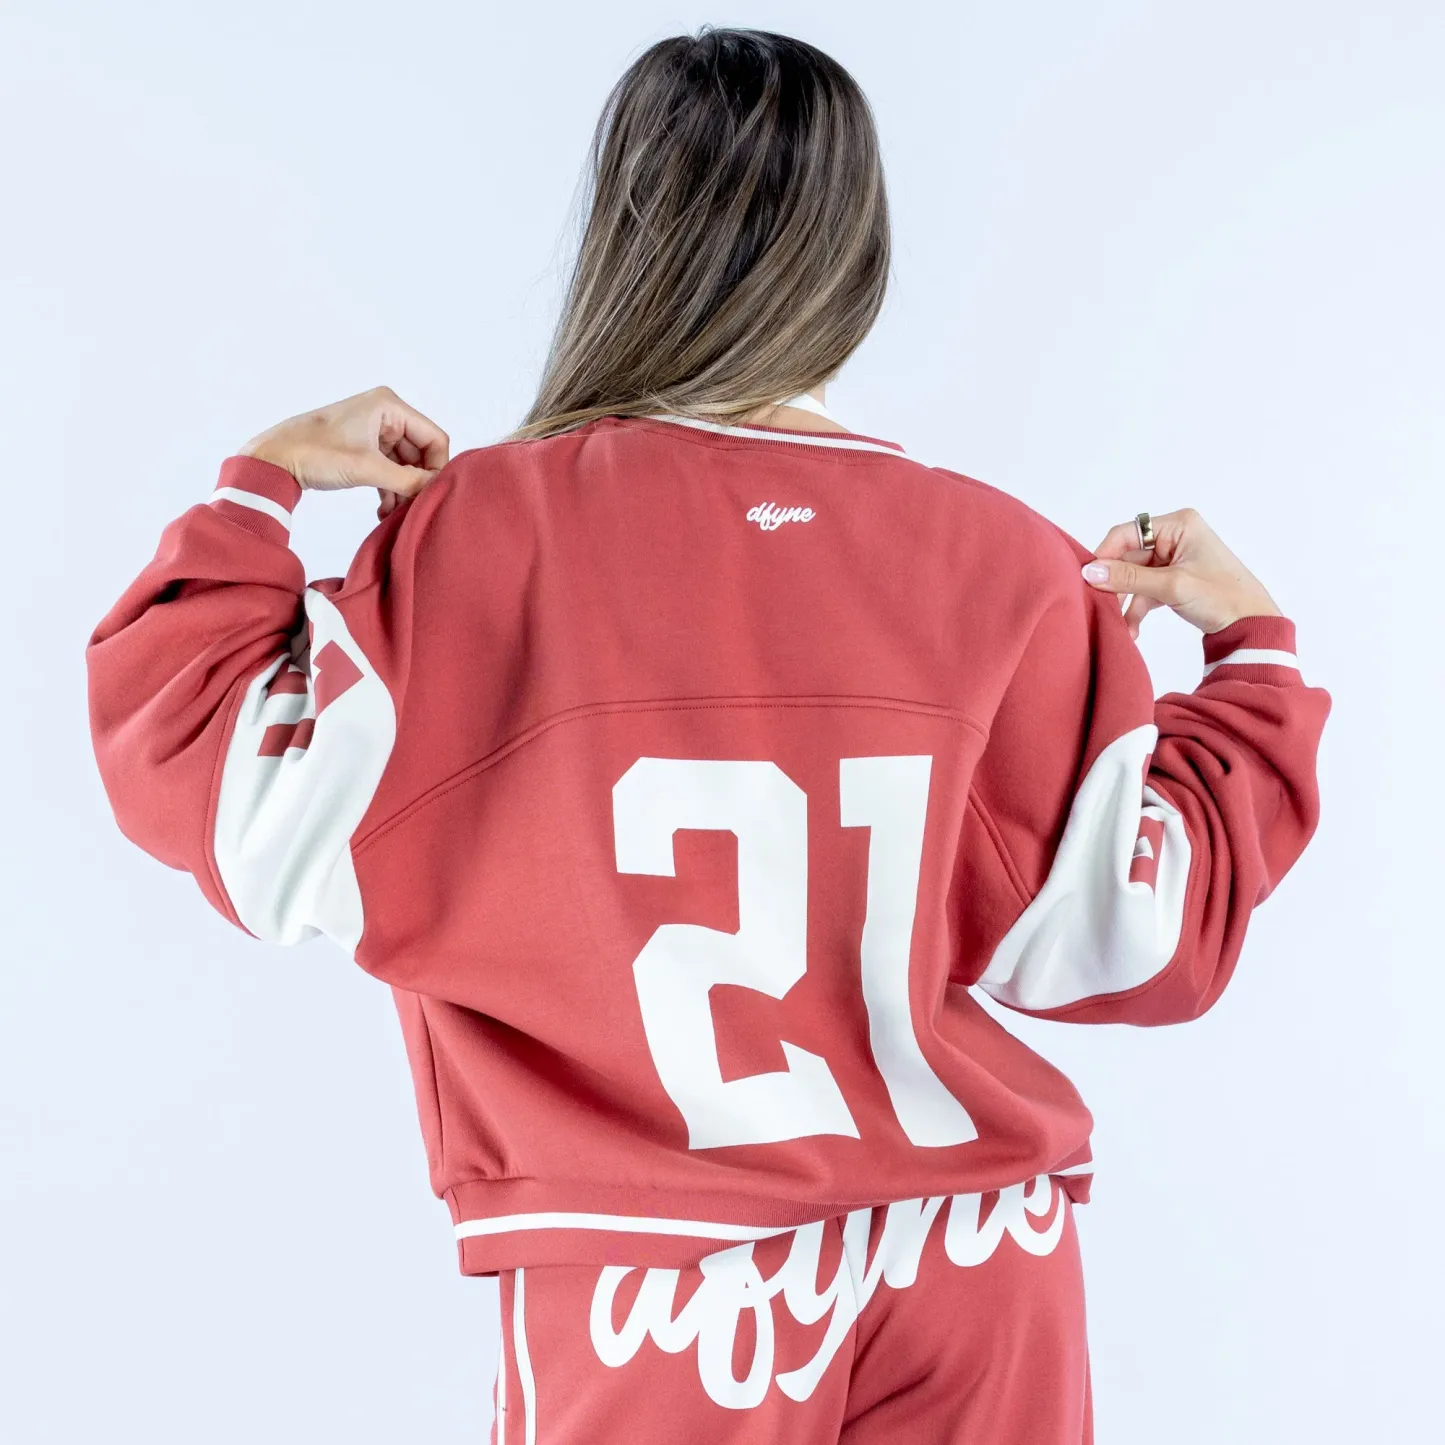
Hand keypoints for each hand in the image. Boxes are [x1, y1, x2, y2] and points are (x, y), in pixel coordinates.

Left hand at [238, 385, 449, 518]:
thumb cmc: (316, 453)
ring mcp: (374, 430)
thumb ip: (408, 480)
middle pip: (420, 453)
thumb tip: (437, 489)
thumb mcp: (367, 468)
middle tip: (412, 508)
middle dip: (417, 482)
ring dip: (402, 490)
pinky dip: (389, 489)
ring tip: (394, 515)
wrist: (275, 459)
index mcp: (389, 406)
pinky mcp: (363, 447)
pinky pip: (388, 469)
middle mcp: (385, 414)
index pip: (434, 437)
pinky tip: (382, 512)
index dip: (437, 467)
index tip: (430, 494)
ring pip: (404, 465)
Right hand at [1081, 507, 1281, 637]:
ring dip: (1125, 601)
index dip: (1105, 555)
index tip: (1088, 579)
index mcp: (1179, 525)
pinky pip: (1144, 590)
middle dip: (1115, 585)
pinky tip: (1132, 630)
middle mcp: (1174, 536)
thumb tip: (1090, 572)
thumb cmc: (1222, 597)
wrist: (1251, 625)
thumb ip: (1128, 578)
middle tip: (1100, 606)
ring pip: (1133, 576)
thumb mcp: (1171, 586)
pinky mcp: (1173, 579)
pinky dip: (1136, 608)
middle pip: (1128, 556)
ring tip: (1117, 624)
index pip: (1127, 533)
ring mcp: (1173, 558)